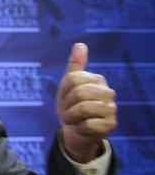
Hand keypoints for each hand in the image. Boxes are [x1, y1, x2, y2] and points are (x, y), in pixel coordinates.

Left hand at [56, 43, 116, 162]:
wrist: (75, 130)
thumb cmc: (72, 105)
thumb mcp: (68, 85)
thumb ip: (74, 65)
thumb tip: (80, 44)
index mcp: (98, 79)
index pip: (72, 78)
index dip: (63, 91)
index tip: (65, 97)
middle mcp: (108, 92)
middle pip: (78, 93)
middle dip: (67, 105)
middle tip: (69, 111)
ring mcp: (111, 109)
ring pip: (83, 109)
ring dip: (71, 117)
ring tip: (74, 119)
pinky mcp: (110, 125)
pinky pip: (87, 125)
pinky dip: (78, 127)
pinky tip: (82, 127)